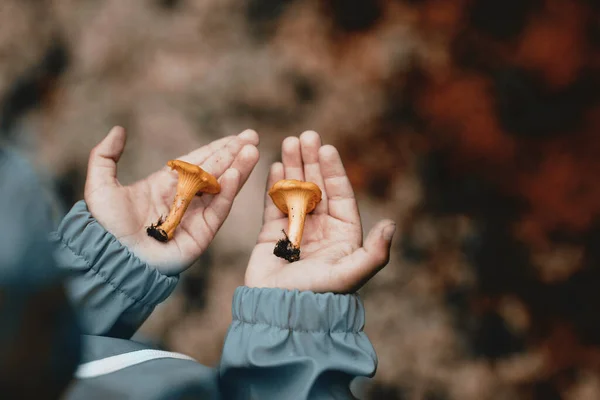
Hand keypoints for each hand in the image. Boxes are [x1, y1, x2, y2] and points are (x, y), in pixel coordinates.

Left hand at [85, 126, 259, 274]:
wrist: (110, 259)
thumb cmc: (104, 226)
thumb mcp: (100, 185)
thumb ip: (106, 155)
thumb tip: (119, 129)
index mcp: (164, 185)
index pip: (196, 162)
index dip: (216, 148)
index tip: (235, 137)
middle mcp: (183, 199)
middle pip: (214, 171)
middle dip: (233, 154)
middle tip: (251, 137)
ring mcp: (194, 217)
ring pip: (221, 188)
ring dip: (238, 169)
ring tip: (252, 150)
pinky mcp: (200, 235)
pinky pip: (217, 210)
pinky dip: (228, 193)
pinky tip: (236, 175)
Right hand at [245, 131, 395, 292]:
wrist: (280, 311)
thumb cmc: (318, 294)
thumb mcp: (351, 274)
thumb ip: (374, 253)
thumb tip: (392, 224)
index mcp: (343, 235)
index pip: (340, 195)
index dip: (334, 171)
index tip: (327, 148)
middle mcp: (321, 228)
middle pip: (317, 187)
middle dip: (311, 161)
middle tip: (306, 135)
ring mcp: (296, 229)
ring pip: (295, 190)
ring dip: (292, 166)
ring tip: (289, 142)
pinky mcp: (271, 234)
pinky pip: (274, 203)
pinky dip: (274, 184)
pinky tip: (274, 165)